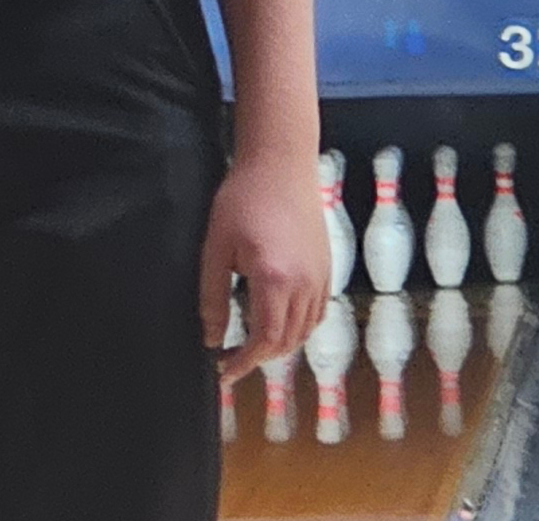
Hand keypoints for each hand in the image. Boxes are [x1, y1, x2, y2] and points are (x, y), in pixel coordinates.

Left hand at [202, 156, 327, 382]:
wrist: (280, 166)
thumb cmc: (241, 200)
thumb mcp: (216, 246)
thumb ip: (212, 296)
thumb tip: (211, 337)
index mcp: (274, 281)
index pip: (264, 341)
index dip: (243, 362)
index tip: (223, 371)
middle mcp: (304, 287)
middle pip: (286, 342)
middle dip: (258, 358)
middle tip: (231, 358)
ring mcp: (321, 279)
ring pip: (304, 332)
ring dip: (278, 345)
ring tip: (250, 344)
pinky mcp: (327, 270)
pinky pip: (316, 314)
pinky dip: (298, 328)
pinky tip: (277, 321)